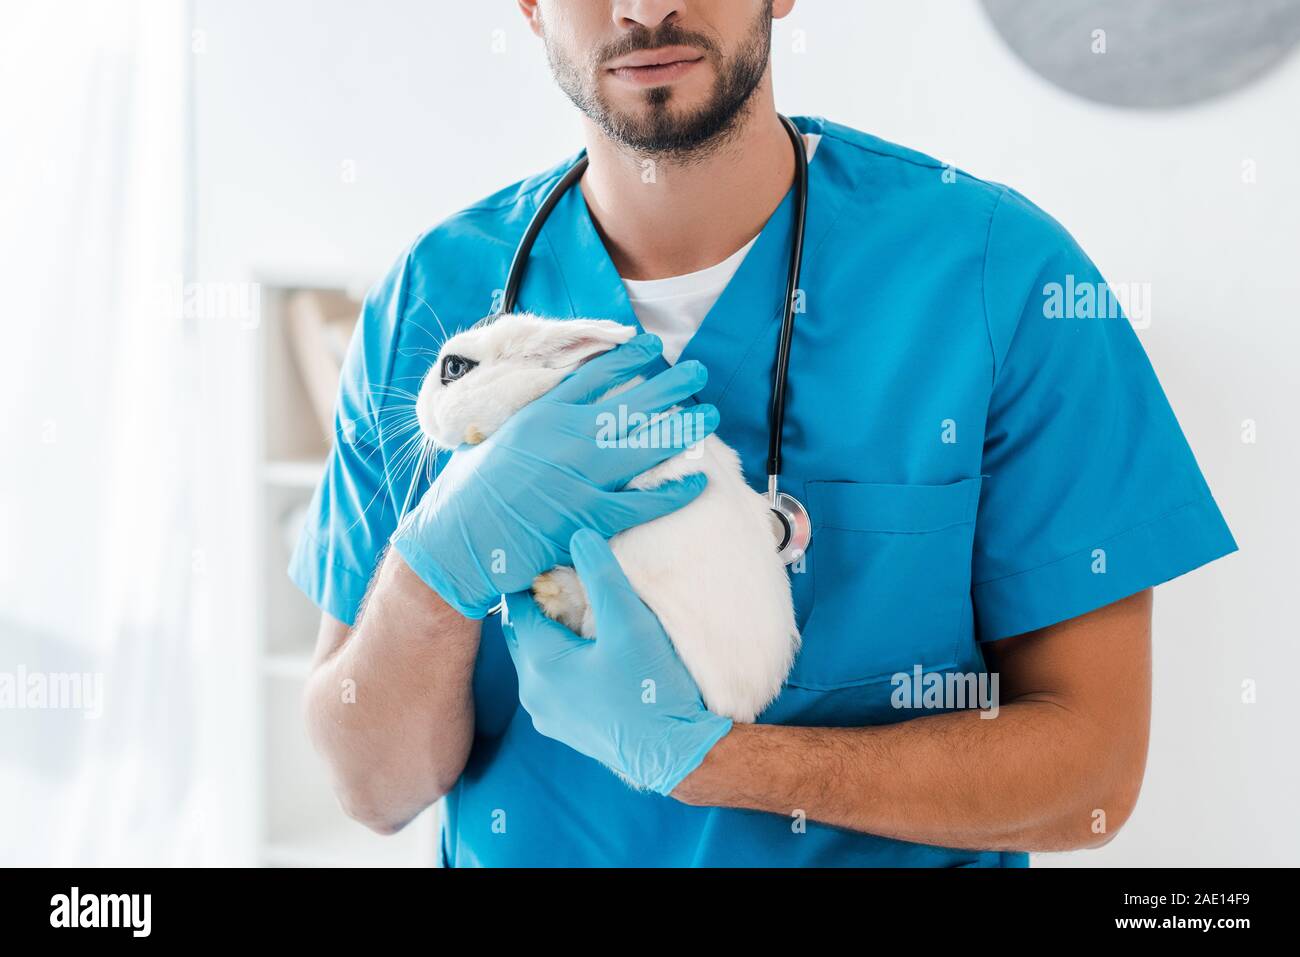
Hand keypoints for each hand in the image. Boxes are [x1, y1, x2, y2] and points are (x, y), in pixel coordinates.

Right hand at [391, 335, 717, 618]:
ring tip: (709, 416)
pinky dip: (671, 493)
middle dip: (669, 385)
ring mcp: (578, 478)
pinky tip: (696, 482)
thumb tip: (552, 410)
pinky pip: (641, 503)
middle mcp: (563, 440)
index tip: (650, 346)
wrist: (453, 543)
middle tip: (698, 371)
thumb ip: (529, 423)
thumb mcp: (492, 440)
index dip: (627, 358)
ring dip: (681, 429)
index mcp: (540, 415)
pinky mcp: (587, 518)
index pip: (594, 376)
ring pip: (644, 447)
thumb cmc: (465, 495)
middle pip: (630, 404)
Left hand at [503, 529, 732, 795]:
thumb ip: (601, 575)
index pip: (518, 605)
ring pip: (536, 659)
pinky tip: (590, 652)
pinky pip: (551, 683)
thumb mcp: (629, 621)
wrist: (674, 754)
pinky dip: (561, 662)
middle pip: (524, 632)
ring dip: (552, 635)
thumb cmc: (651, 688)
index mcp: (540, 662)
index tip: (550, 558)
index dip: (533, 578)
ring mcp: (547, 715)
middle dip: (540, 606)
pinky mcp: (565, 729)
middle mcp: (532, 691)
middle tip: (564, 580)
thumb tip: (578, 534)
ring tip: (579, 612)